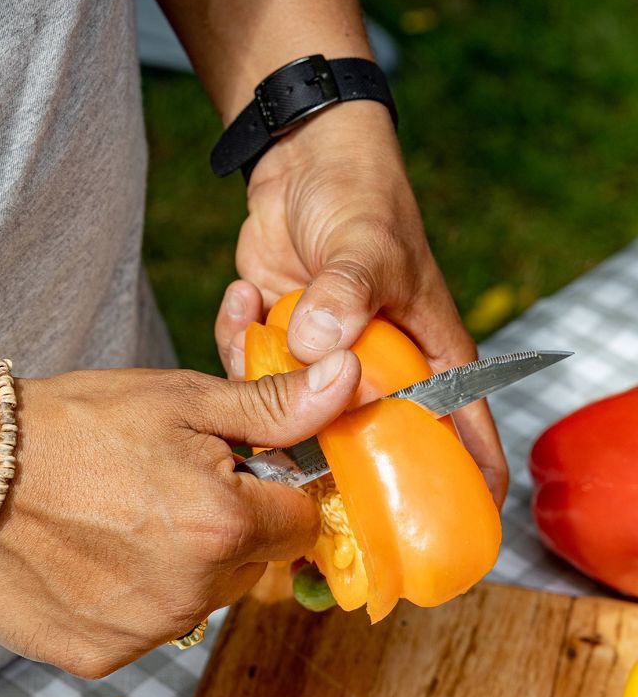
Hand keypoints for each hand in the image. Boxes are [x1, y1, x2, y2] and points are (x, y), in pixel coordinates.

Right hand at [0, 353, 359, 677]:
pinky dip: (141, 590)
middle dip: (235, 523)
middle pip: (255, 561)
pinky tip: (102, 550)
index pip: (302, 520)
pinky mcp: (102, 654)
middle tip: (175, 483)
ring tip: (132, 512)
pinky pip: (153, 623)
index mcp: (224, 525)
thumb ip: (276, 406)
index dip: (279, 490)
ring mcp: (145, 630)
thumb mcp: (186, 399)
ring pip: (206, 594)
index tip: (247, 470)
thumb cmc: (82, 422)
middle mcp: (194, 592)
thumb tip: (348, 381)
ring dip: (188, 559)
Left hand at [215, 101, 507, 506]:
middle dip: (328, 463)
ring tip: (260, 321)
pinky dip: (236, 339)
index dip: (455, 494)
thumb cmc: (362, 196)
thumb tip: (321, 347)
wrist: (304, 159)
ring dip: (264, 388)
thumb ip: (349, 293)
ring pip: (294, 413)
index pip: (461, 438)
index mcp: (426, 357)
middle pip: (364, 446)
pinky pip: (249, 369)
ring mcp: (322, 359)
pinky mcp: (278, 339)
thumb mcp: (367, 242)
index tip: (424, 537)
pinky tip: (243, 295)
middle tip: (288, 464)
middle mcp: (375, 370)